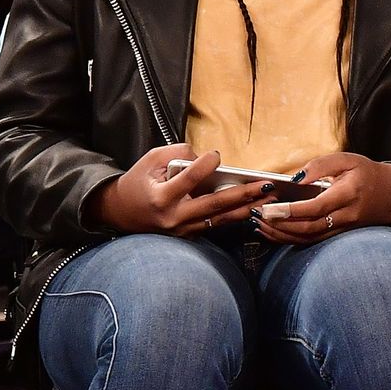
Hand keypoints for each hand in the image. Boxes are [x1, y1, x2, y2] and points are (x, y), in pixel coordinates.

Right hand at [87, 145, 267, 236]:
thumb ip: (179, 153)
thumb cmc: (139, 182)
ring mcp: (182, 230)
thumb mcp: (151, 160)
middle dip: (243, 194)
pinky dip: (235, 216)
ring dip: (247, 208)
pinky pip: (215, 226)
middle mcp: (173, 217)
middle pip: (214, 205)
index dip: (203, 166)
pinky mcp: (188, 235)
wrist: (121, 213)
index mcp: (161, 197)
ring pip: (220, 219)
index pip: (188, 179)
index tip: (216, 155)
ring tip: (269, 197)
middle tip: (266, 185)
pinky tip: (255, 208)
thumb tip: (207, 158)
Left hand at [254, 153, 390, 244]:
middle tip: (258, 216)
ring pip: (309, 238)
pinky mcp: (339, 234)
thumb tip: (296, 179)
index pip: (316, 207)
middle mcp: (346, 215)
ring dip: (282, 234)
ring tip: (260, 225)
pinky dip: (291, 238)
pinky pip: (312, 240)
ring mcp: (343, 228)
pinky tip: (275, 232)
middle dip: (280, 224)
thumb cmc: (367, 173)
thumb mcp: (347, 159)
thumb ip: (321, 165)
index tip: (269, 208)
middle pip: (309, 227)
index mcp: (348, 193)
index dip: (291, 210)